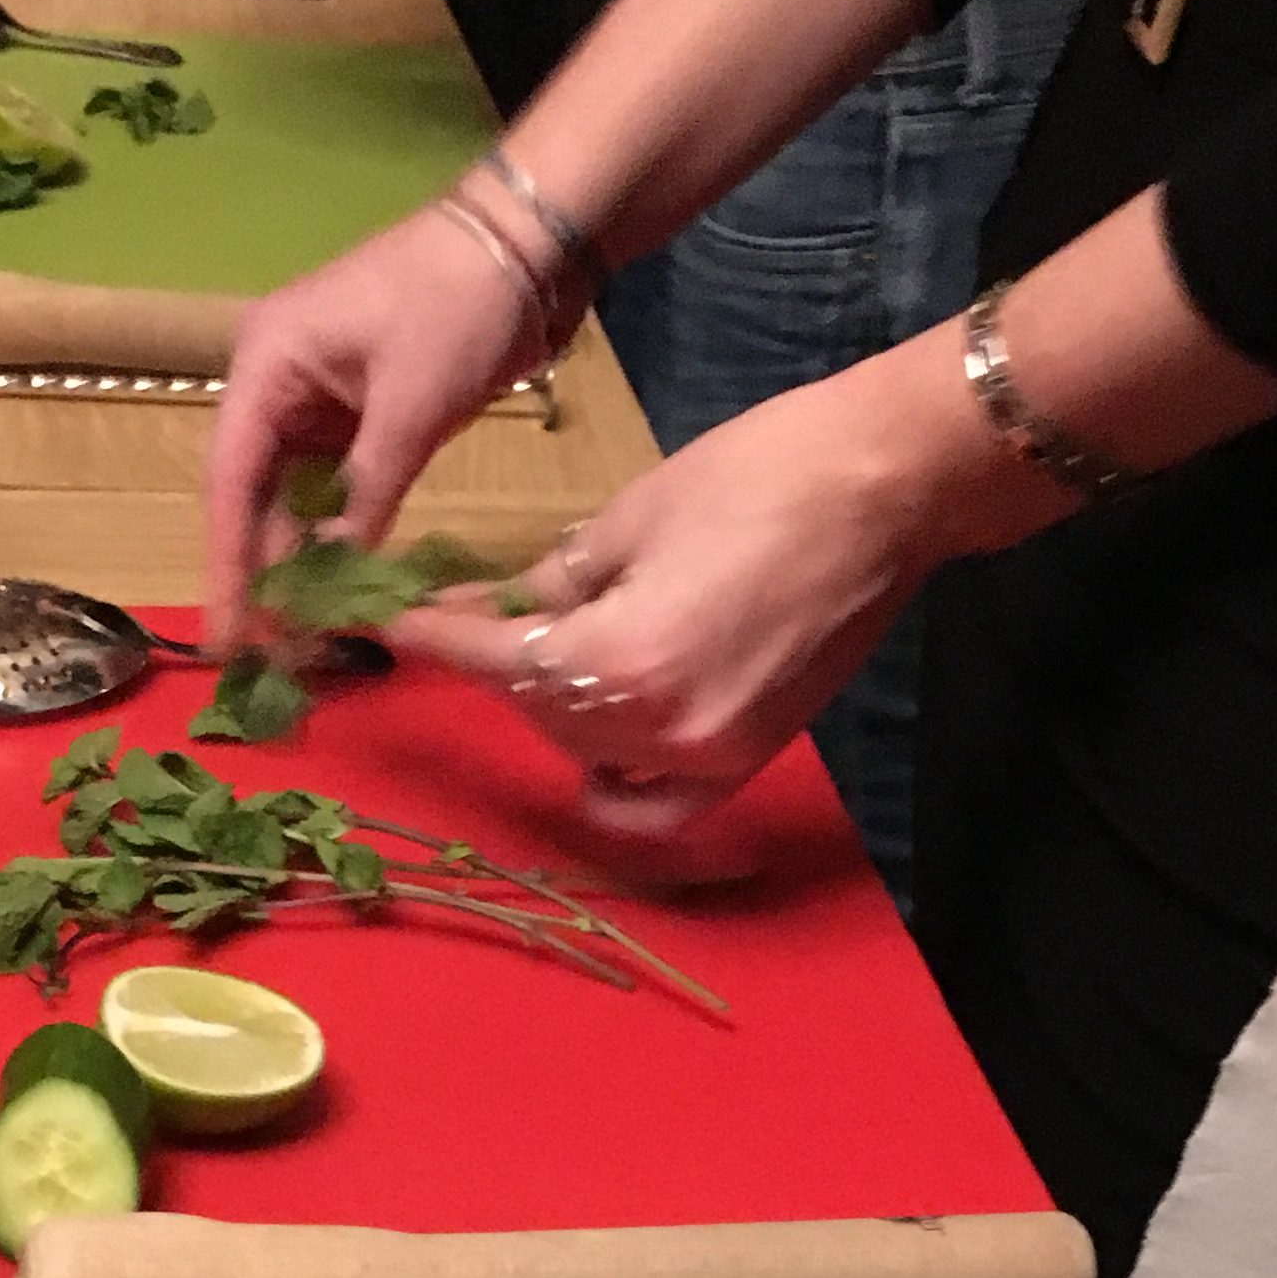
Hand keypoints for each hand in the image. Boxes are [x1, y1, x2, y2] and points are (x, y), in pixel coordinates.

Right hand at [203, 209, 534, 641]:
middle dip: (263, 574)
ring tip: (303, 636)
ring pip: (293, 496)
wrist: (524, 241)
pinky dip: (338, 535)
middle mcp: (278, 382)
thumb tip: (339, 577)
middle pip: (254, 495)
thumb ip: (367, 494)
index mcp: (267, 363)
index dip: (226, 561)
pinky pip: (334, 487)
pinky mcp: (361, 414)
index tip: (225, 633)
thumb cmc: (459, 301)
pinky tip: (342, 588)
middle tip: (268, 655)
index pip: (230, 480)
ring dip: (300, 561)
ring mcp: (319, 398)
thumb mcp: (411, 406)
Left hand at [391, 351, 952, 843]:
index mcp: (621, 660)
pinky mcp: (746, 761)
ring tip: (551, 646)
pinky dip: (616, 785)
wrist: (888, 487)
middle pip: (542, 713)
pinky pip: (656, 803)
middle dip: (503, 664)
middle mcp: (659, 731)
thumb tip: (490, 612)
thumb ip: (551, 583)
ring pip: (591, 753)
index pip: (499, 662)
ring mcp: (707, 757)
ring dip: (556, 707)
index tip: (387, 620)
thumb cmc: (762, 474)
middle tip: (476, 615)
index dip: (438, 640)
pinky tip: (598, 743)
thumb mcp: (630, 518)